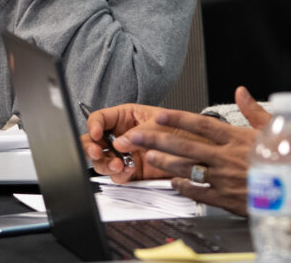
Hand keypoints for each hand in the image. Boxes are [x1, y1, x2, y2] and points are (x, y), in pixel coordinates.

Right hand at [81, 102, 201, 182]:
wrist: (199, 151)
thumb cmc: (183, 129)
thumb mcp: (160, 124)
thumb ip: (138, 133)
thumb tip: (119, 142)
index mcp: (126, 116)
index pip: (100, 118)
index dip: (94, 126)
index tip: (97, 134)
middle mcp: (122, 135)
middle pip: (95, 141)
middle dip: (92, 147)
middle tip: (98, 152)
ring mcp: (125, 154)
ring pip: (103, 160)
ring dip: (105, 163)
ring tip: (118, 164)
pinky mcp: (132, 171)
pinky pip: (117, 175)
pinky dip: (119, 175)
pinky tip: (127, 171)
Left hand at [123, 87, 270, 215]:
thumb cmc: (287, 160)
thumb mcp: (272, 129)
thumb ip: (253, 110)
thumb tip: (241, 91)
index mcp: (236, 138)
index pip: (201, 125)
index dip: (178, 119)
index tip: (160, 115)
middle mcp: (226, 157)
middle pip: (185, 146)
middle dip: (157, 139)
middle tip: (136, 136)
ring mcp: (223, 179)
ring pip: (187, 169)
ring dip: (165, 162)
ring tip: (148, 156)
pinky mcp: (225, 198)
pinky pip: (198, 192)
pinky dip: (183, 187)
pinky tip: (173, 182)